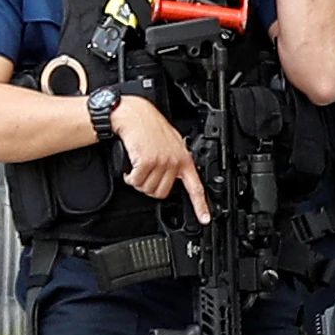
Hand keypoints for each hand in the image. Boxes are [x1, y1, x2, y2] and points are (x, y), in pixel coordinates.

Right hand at [112, 95, 208, 217]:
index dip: (201, 206)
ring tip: (138, 166)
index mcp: (184, 158)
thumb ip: (173, 160)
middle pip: (162, 193)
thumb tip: (172, 177)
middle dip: (150, 187)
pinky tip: (130, 166)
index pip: (196, 186)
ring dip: (138, 181)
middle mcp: (174, 161)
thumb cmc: (149, 127)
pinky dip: (130, 177)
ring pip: (148, 189)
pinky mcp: (147, 161)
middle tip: (145, 174)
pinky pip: (136, 181)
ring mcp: (162, 162)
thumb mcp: (170, 143)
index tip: (205, 219)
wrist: (135, 115)